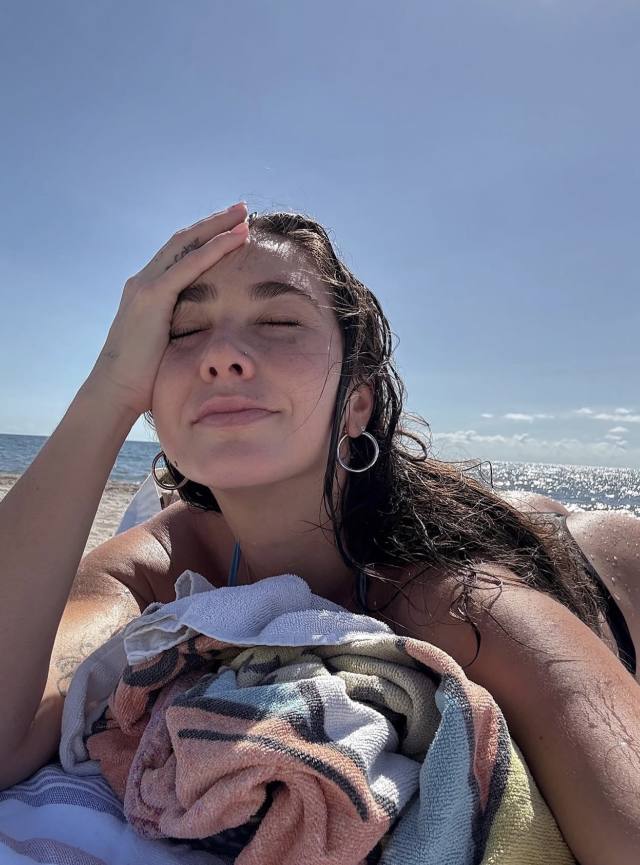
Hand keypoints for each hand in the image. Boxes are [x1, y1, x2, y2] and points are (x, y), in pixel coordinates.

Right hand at [86, 203, 248, 416]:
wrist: (116, 392)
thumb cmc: (145, 378)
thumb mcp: (168, 344)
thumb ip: (182, 328)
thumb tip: (208, 333)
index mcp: (147, 291)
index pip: (179, 253)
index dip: (205, 238)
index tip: (232, 228)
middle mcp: (143, 281)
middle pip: (183, 240)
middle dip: (214, 223)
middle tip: (242, 210)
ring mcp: (145, 286)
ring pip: (187, 244)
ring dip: (217, 227)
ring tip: (244, 215)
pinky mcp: (152, 298)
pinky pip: (189, 266)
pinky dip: (214, 250)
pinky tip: (236, 239)